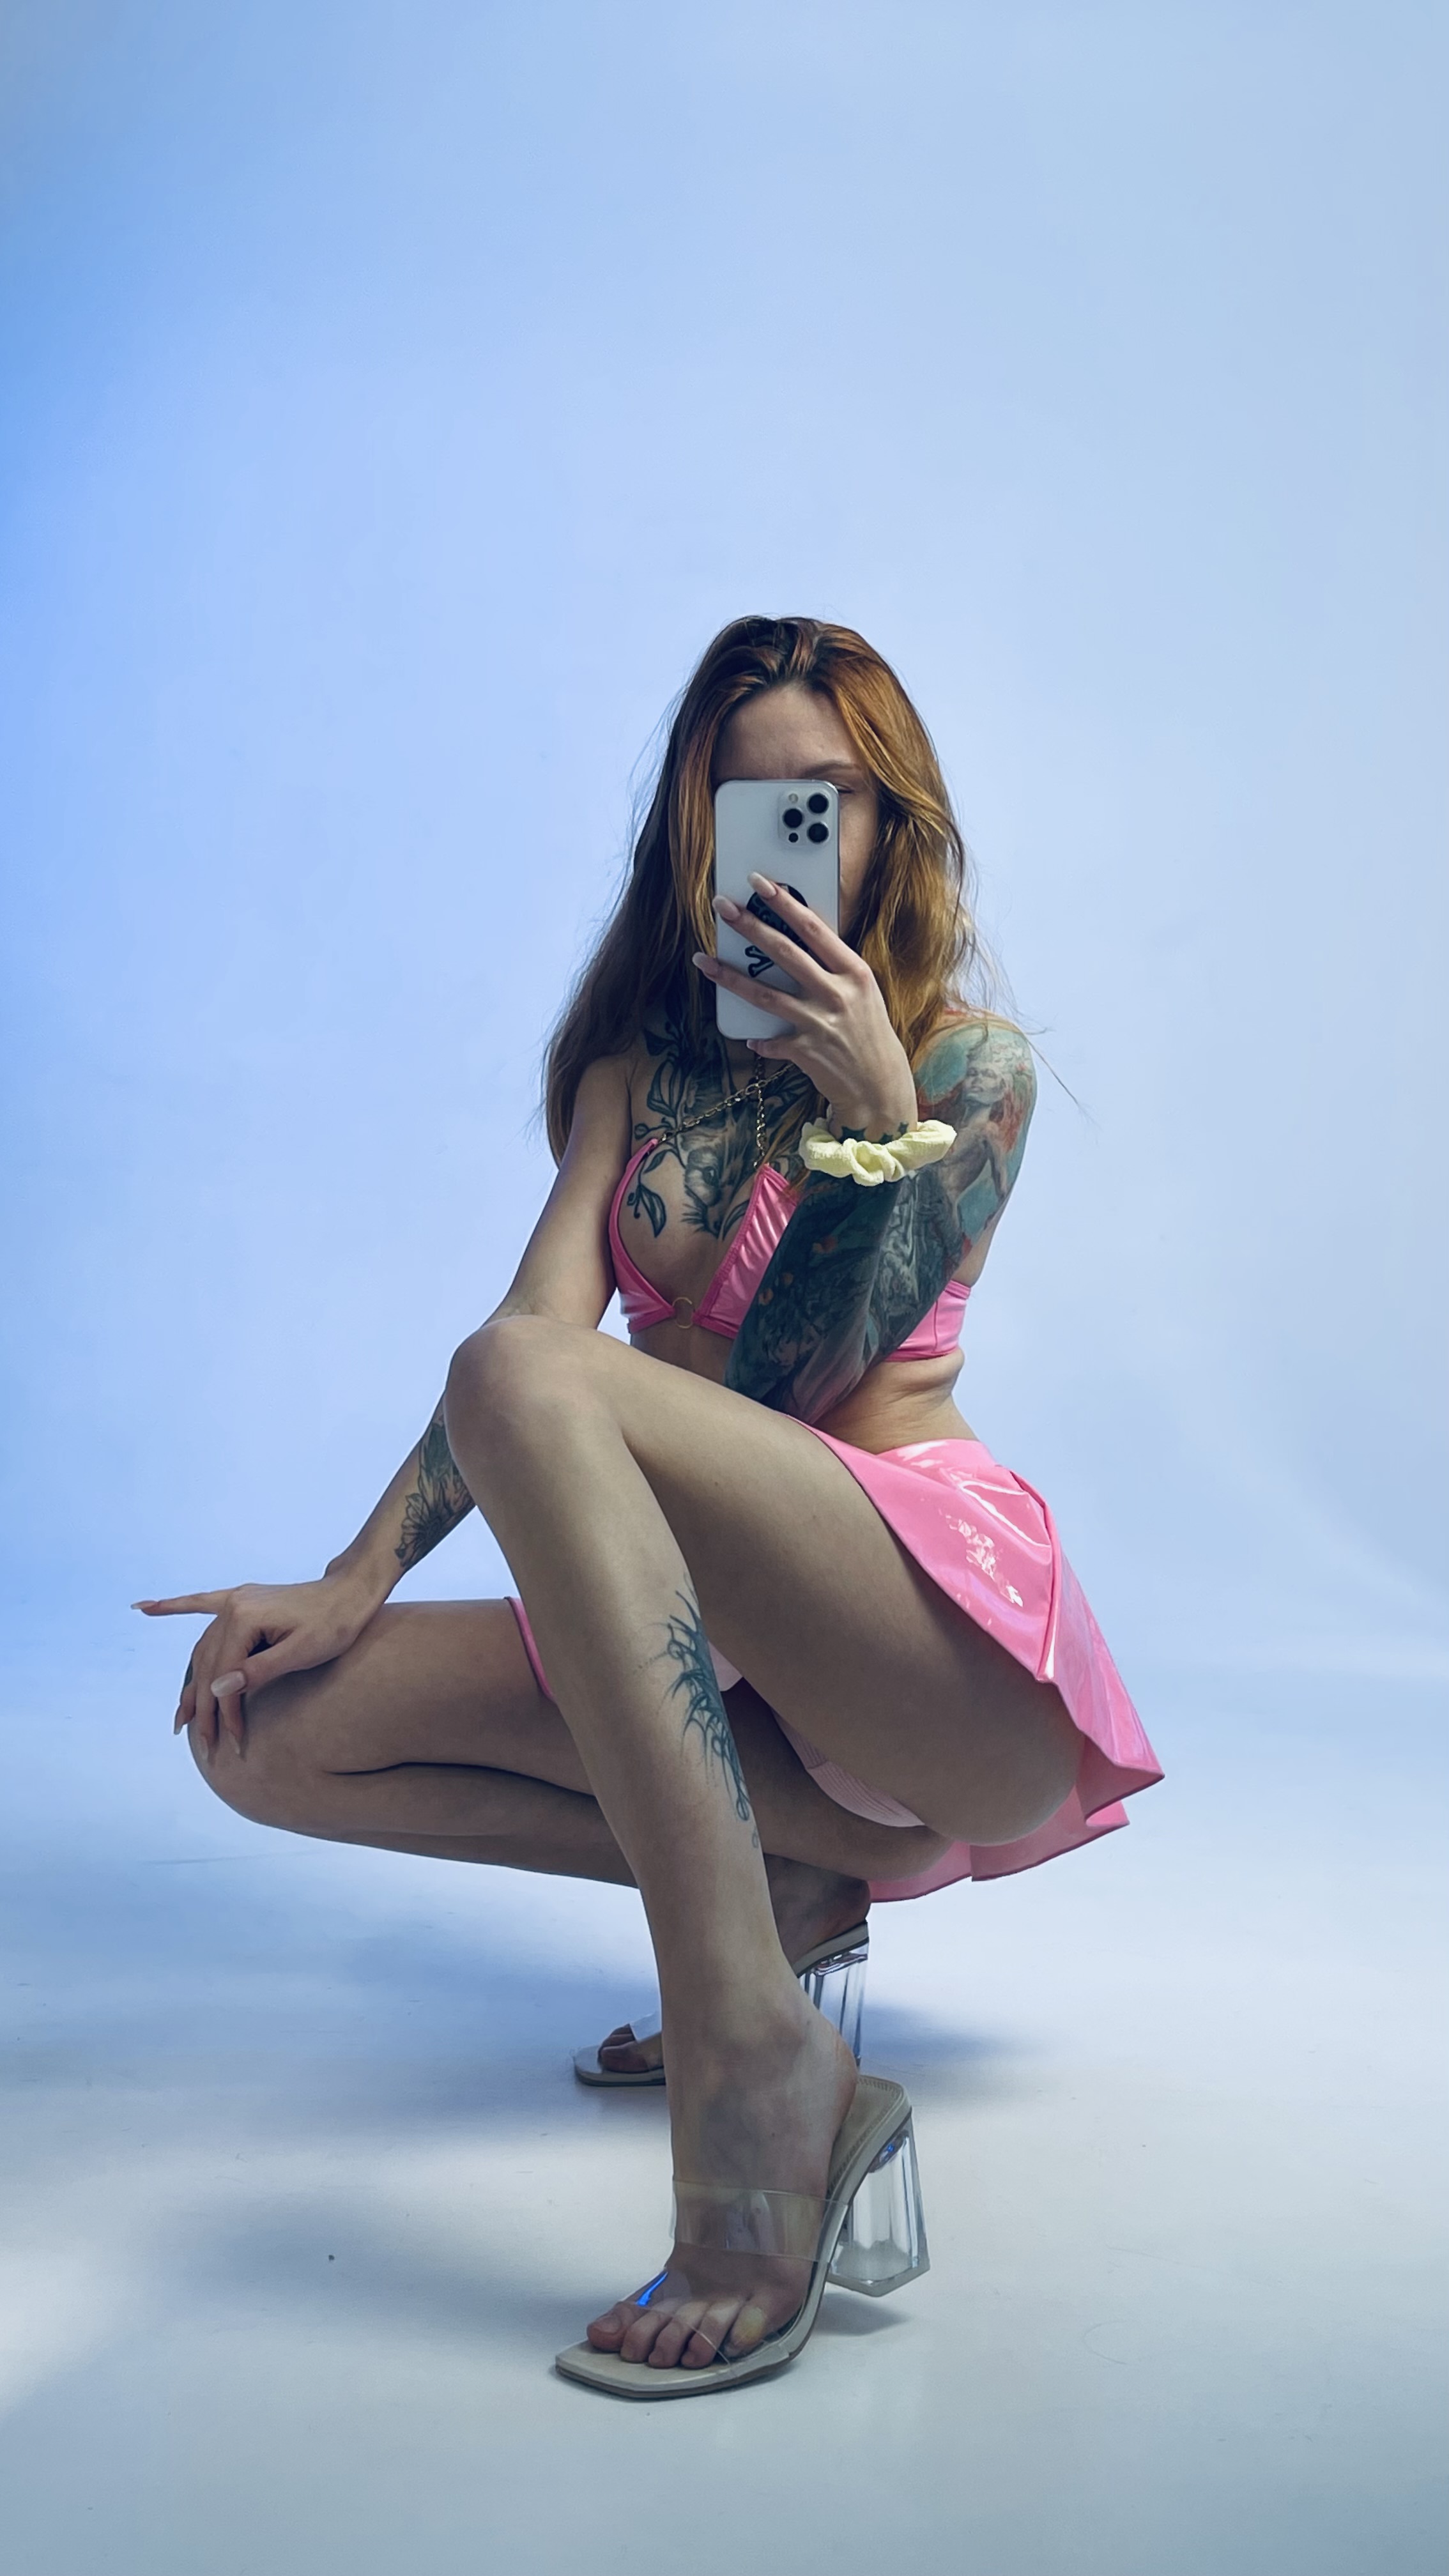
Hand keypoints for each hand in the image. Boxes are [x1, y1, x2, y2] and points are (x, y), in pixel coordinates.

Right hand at [134, 1573, 380, 1756]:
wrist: (352, 1591)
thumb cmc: (335, 1624)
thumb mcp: (304, 1653)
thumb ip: (260, 1671)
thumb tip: (217, 1689)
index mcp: (244, 1617)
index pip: (223, 1675)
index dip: (226, 1713)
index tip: (232, 1742)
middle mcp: (233, 1606)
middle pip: (208, 1666)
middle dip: (205, 1708)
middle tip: (205, 1745)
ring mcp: (236, 1601)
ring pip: (203, 1649)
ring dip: (190, 1683)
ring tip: (179, 1717)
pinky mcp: (242, 1601)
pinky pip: (200, 1605)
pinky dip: (173, 1607)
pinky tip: (143, 1608)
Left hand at [696, 876, 918, 1135]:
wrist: (880, 1084)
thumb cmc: (869, 1032)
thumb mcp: (862, 992)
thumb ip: (832, 968)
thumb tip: (795, 941)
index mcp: (854, 972)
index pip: (814, 928)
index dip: (784, 903)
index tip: (759, 882)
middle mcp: (837, 993)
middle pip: (785, 953)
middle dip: (750, 926)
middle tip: (722, 906)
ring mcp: (820, 1022)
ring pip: (765, 994)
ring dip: (730, 976)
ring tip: (703, 960)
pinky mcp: (805, 1051)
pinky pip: (771, 1040)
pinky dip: (758, 1039)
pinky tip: (748, 1036)